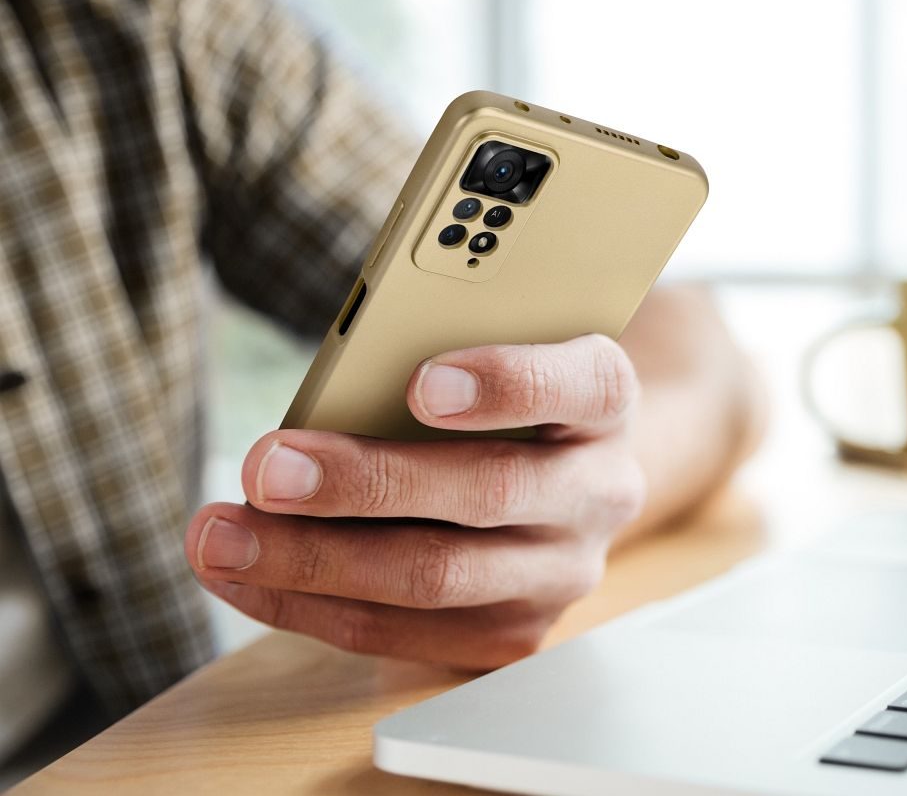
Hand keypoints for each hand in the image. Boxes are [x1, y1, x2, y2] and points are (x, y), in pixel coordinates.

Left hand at [185, 334, 645, 668]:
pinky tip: (250, 576)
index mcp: (603, 398)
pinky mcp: (514, 631)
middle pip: (489, 491)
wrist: (566, 471)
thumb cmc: (504, 397)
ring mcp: (563, 571)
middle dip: (365, 482)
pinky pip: (404, 633)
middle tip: (269, 468)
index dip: (505, 383)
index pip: (580, 383)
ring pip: (436, 576)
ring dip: (314, 559)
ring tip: (223, 535)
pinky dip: (312, 606)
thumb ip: (434, 358)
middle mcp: (599, 489)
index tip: (419, 384)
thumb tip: (325, 403)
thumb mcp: (494, 353)